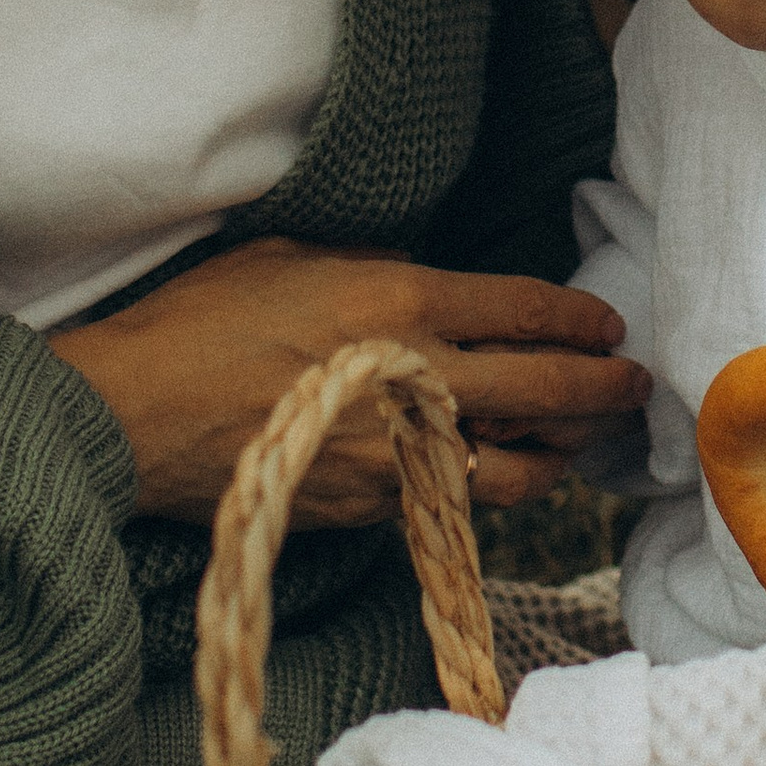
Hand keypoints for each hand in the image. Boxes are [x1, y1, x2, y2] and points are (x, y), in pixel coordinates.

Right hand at [47, 235, 649, 527]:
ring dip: (564, 452)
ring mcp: (397, 454)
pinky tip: (502, 473)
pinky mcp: (371, 508)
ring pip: (518, 466)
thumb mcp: (295, 258)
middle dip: (604, 388)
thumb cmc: (202, 320)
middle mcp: (414, 379)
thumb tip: (433, 285)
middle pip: (546, 388)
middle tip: (632, 385)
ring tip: (582, 441)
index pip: (526, 309)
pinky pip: (454, 500)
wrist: (133, 415)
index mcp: (398, 302)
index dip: (580, 319)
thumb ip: (378, 270)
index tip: (607, 324)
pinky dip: (489, 487)